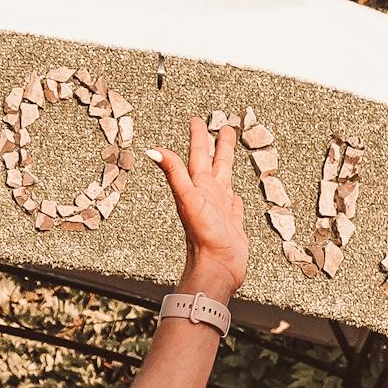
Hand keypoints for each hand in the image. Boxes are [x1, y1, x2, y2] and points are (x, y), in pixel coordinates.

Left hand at [147, 116, 247, 301]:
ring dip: (226, 164)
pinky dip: (235, 195)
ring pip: (225, 179)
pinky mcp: (232, 223)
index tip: (197, 120)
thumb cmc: (202, 237)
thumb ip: (173, 173)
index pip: (198, 155)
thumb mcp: (188, 198)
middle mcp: (208, 195)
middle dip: (216, 144)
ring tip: (230, 151)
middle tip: (222, 126)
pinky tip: (235, 194)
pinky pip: (235, 204)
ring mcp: (220, 209)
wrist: (216, 267)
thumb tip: (152, 150)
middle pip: (213, 162)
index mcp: (198, 187)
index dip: (198, 137)